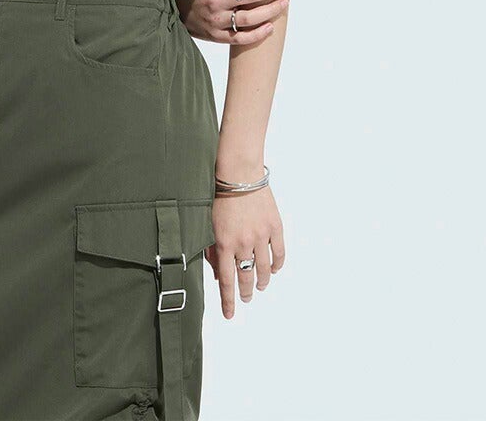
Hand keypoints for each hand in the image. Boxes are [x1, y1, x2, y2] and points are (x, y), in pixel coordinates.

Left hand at [206, 185, 284, 318]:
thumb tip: (215, 270)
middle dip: (246, 292)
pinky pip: (279, 253)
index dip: (228, 300)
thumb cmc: (217, 193)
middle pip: (246, 277)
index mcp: (223, 243)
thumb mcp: (206, 221)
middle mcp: (243, 243)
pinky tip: (273, 270)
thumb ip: (210, 246)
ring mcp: (261, 235)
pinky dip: (277, 265)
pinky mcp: (274, 226)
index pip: (226, 280)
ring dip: (262, 281)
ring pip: (264, 268)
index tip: (229, 315)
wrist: (238, 171)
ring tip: (260, 287)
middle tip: (246, 298)